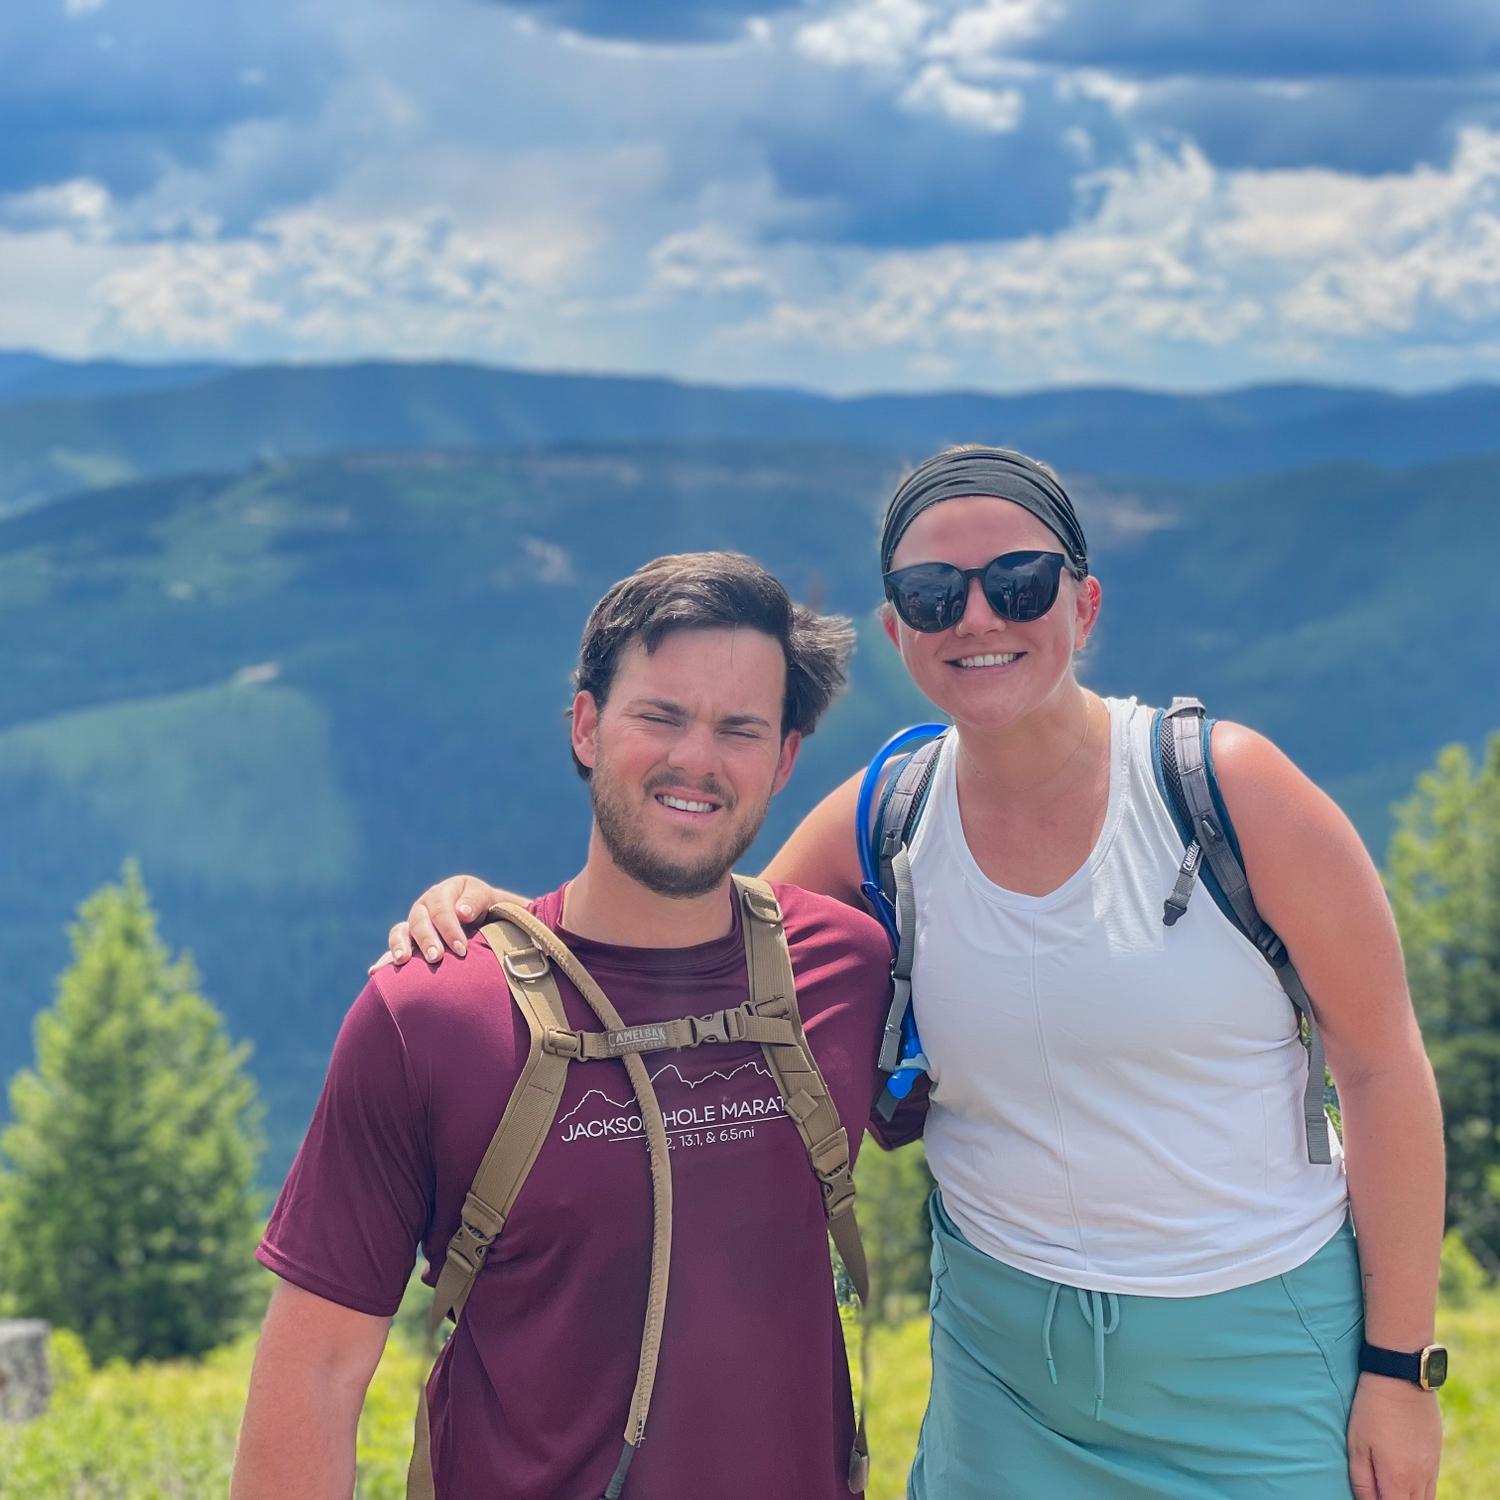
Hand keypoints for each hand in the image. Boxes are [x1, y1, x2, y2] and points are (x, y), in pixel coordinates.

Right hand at [368, 876, 510, 971]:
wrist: (482, 917)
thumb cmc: (485, 907)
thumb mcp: (484, 898)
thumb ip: (475, 901)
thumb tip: (462, 912)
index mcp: (442, 893)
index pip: (441, 909)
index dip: (450, 928)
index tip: (461, 949)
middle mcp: (423, 907)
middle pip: (419, 921)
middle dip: (427, 940)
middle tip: (436, 958)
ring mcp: (414, 925)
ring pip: (401, 932)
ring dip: (400, 946)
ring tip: (402, 960)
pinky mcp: (409, 942)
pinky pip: (394, 950)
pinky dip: (385, 960)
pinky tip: (375, 972)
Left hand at [1347, 1372, 1440, 1499]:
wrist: (1401, 1378)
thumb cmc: (1372, 1409)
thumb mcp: (1356, 1443)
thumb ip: (1362, 1481)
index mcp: (1398, 1479)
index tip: (1370, 1495)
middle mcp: (1420, 1479)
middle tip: (1378, 1489)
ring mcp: (1433, 1467)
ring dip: (1408, 1498)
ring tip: (1390, 1486)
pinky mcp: (1437, 1455)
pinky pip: (1432, 1485)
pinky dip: (1420, 1490)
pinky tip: (1404, 1479)